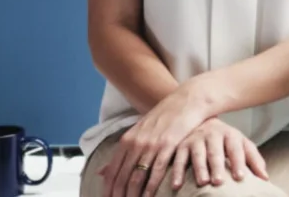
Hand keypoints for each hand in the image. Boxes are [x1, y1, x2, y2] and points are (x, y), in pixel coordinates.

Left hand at [100, 78, 215, 196]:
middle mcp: (136, 143)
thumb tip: (101, 171)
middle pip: (122, 176)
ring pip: (137, 176)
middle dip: (119, 195)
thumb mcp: (139, 131)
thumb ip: (123, 152)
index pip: (112, 170)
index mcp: (127, 139)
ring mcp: (152, 144)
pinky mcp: (168, 145)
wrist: (187, 101)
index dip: (109, 188)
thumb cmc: (164, 117)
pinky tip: (149, 196)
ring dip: (133, 194)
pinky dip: (152, 186)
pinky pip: (157, 170)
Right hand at [168, 119, 267, 192]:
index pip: (236, 149)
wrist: (202, 120)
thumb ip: (253, 160)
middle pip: (215, 151)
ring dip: (199, 169)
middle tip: (219, 182)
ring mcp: (196, 138)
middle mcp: (213, 134)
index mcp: (230, 134)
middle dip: (217, 166)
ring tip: (203, 182)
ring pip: (197, 154)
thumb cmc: (226, 140)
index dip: (238, 162)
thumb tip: (265, 178)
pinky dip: (177, 171)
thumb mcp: (241, 145)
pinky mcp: (181, 145)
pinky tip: (177, 184)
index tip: (240, 177)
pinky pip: (178, 158)